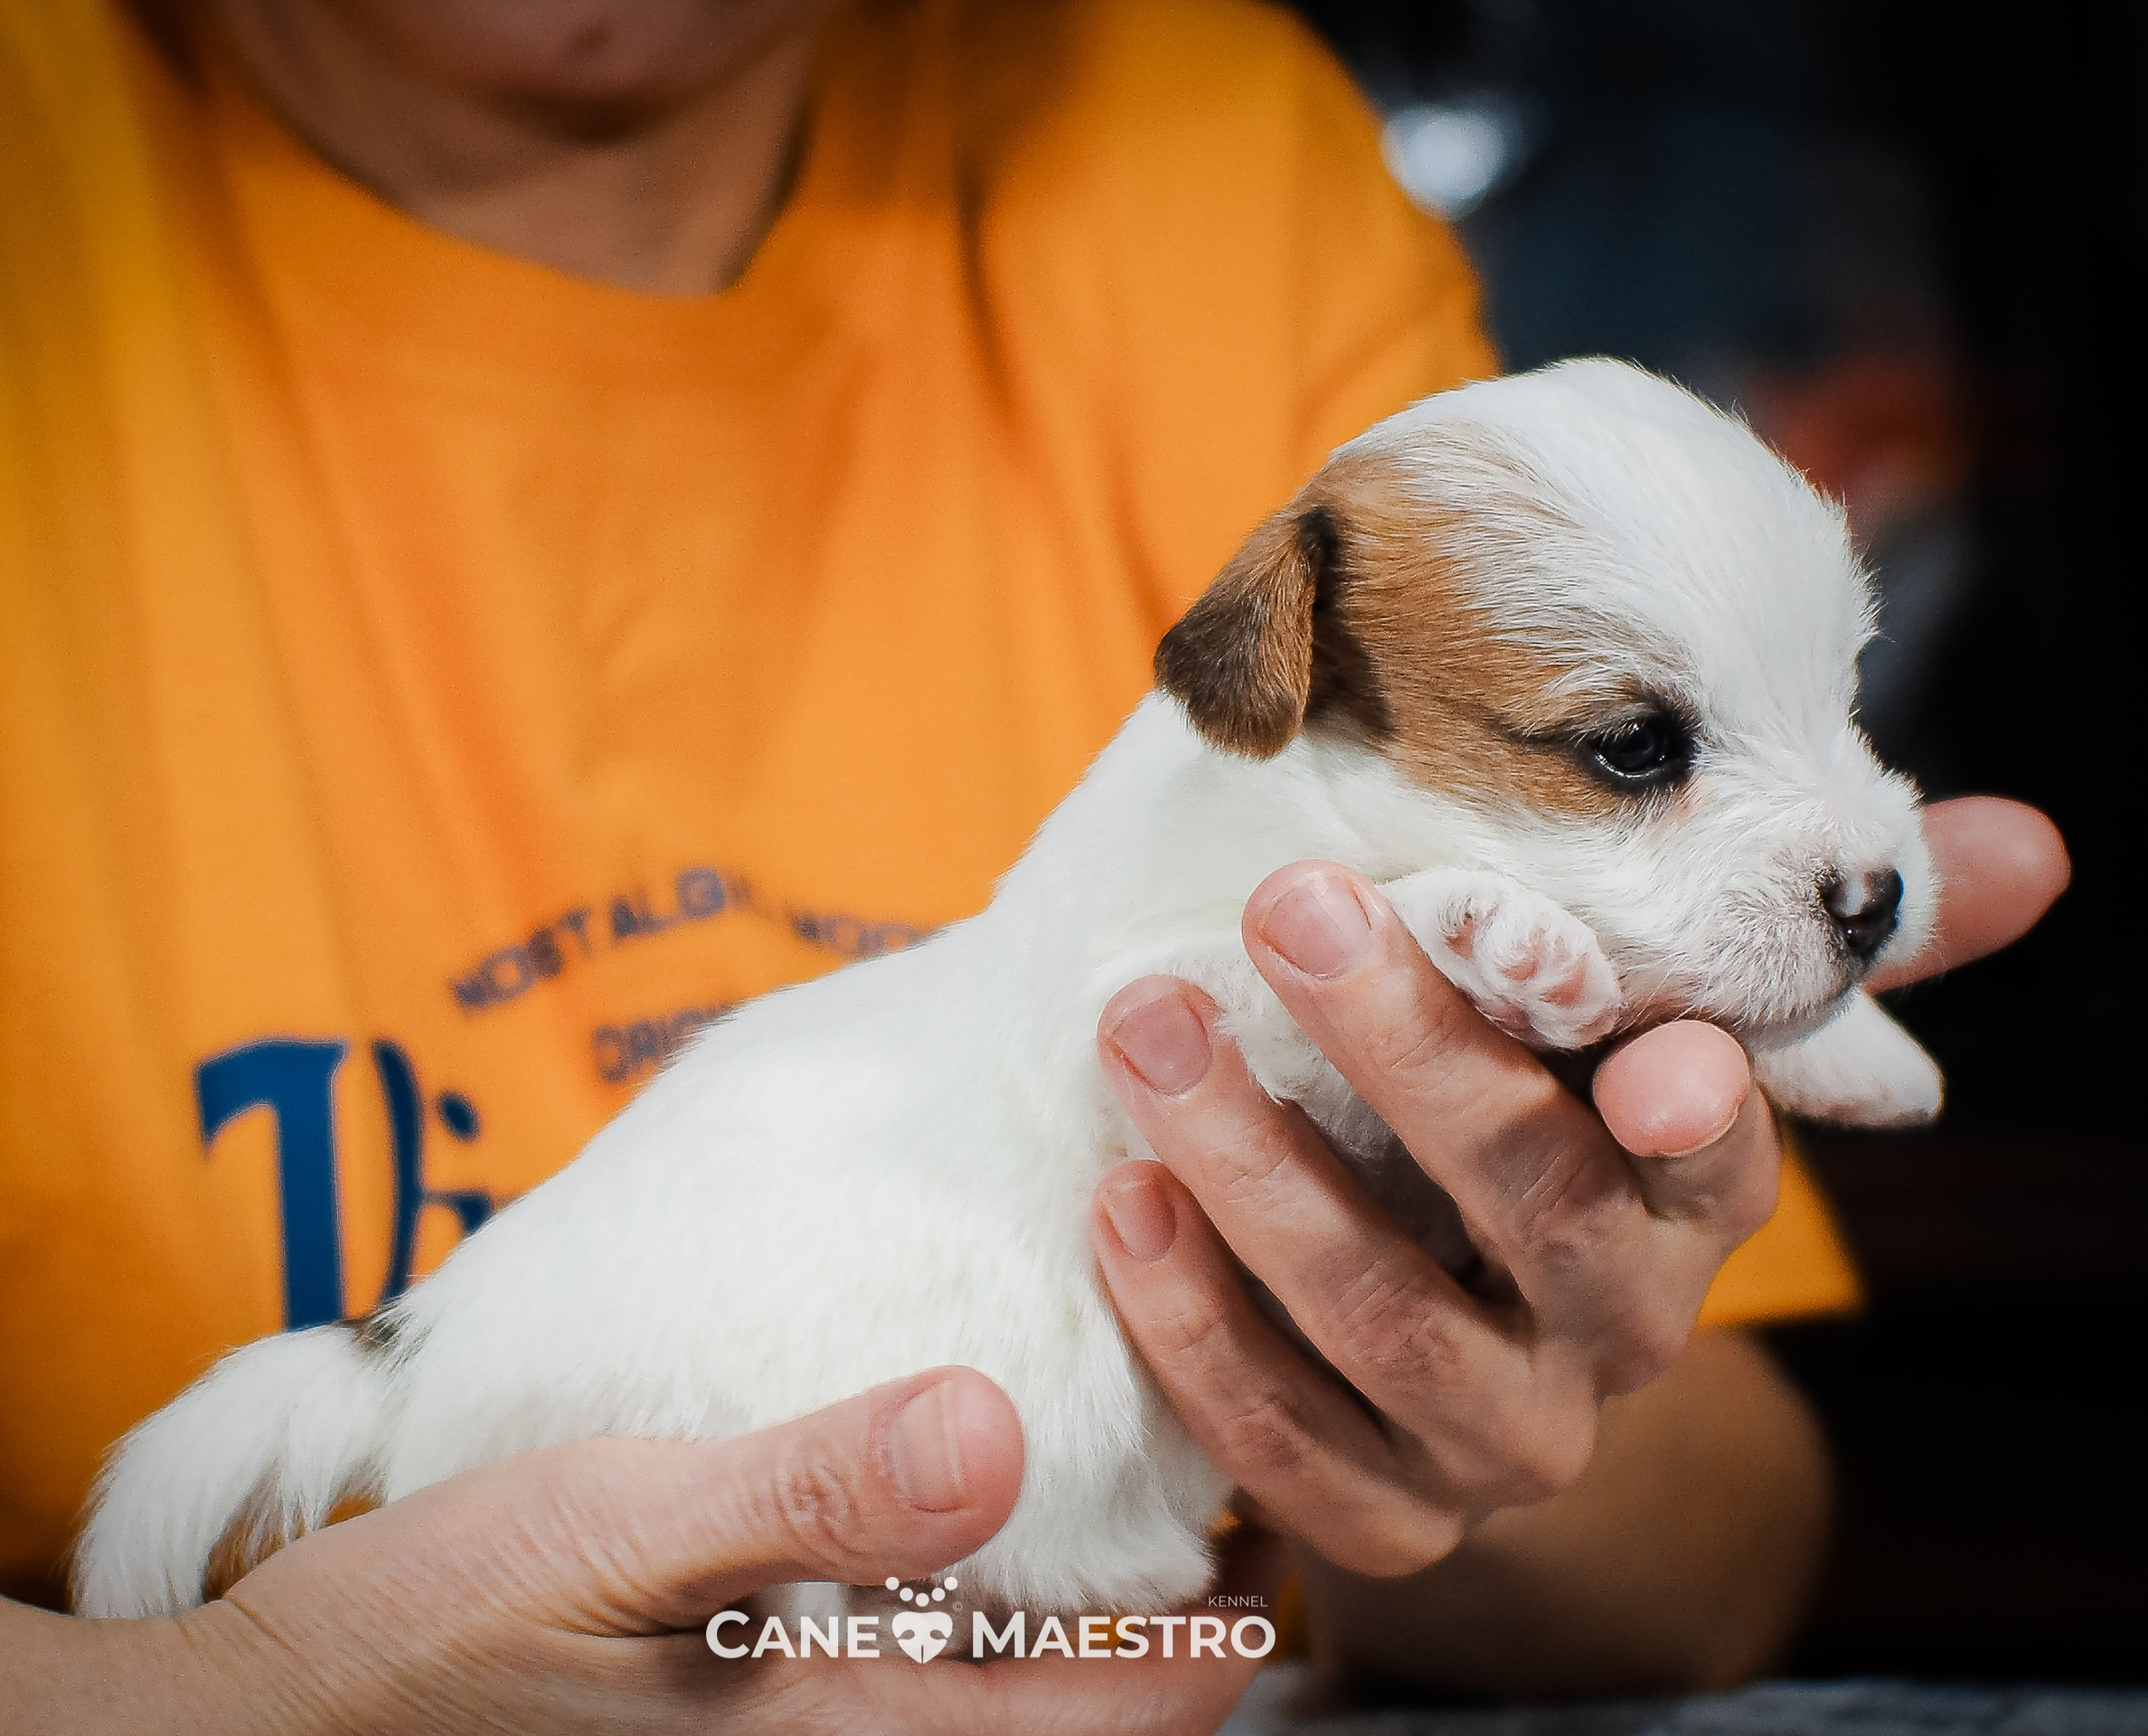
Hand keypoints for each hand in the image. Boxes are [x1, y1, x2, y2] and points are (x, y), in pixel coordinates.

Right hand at [159, 1370, 1276, 1734]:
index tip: (1261, 1543)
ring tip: (1106, 1547)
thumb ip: (806, 1496)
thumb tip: (994, 1433)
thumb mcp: (609, 1536)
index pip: (1097, 1721)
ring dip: (1059, 1658)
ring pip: (975, 1733)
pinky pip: (884, 1719)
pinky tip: (938, 1575)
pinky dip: (952, 1656)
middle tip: (1212, 1535)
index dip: (1205, 1644)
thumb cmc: (429, 1640)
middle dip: (1154, 1658)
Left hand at [1090, 797, 2065, 1576]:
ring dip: (1258, 1169)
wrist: (1452, 1345)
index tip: (1659, 1055)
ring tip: (1145, 1028)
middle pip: (1533, 1207)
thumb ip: (1815, 951)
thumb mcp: (1664, 1031)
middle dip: (1412, 1054)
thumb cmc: (1548, 1129)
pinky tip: (1122, 1203)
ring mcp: (1500, 1445)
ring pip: (1385, 1322)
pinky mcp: (1384, 1518)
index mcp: (1697, 1205)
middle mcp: (1620, 1335)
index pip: (1722, 1158)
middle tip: (1287, 910)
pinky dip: (1196, 1325)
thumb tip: (2036, 841)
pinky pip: (1284, 1441)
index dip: (1701, 1113)